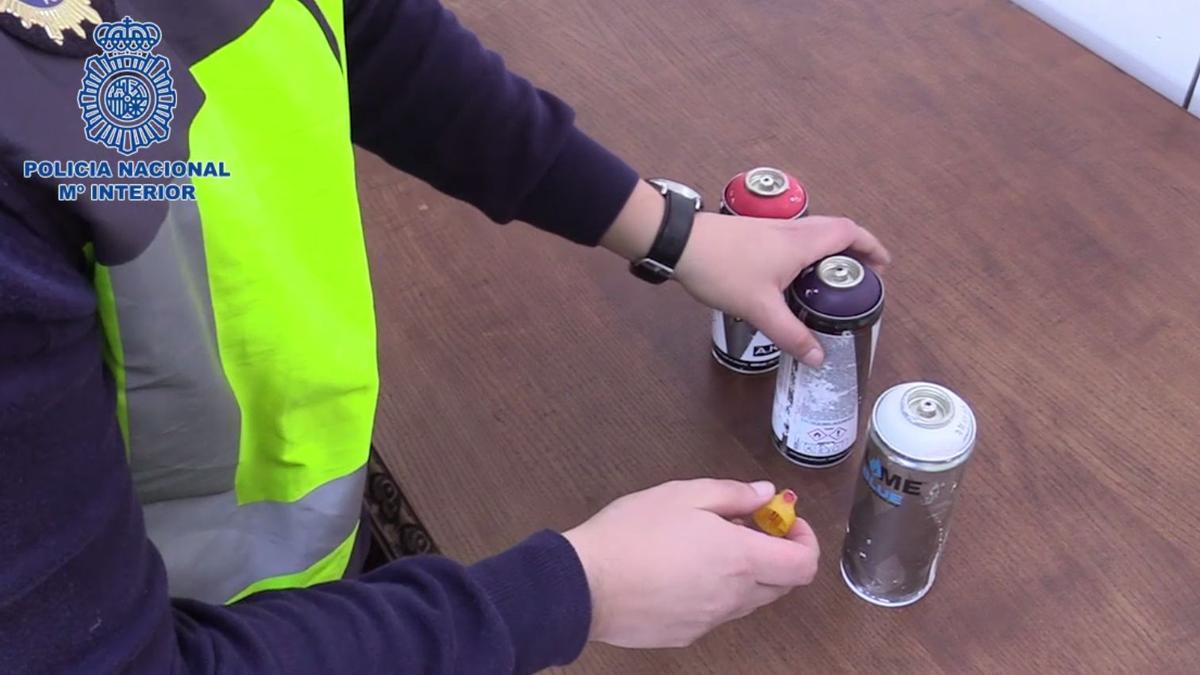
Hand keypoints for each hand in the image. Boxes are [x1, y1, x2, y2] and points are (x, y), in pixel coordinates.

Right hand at [562, 479, 819, 648]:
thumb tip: (765, 495)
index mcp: (741, 558)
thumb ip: (732, 494)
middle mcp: (734, 596)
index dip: (805, 540)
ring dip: (745, 574)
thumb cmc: (632, 533)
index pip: (803, 564)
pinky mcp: (687, 634)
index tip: (785, 522)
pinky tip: (680, 572)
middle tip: (746, 528)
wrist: (584, 585)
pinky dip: (714, 592)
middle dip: (776, 555)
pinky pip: (716, 613)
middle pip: (782, 585)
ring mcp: (711, 621)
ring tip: (707, 547)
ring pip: (749, 600)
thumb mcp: (683, 495)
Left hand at [674, 211, 888, 366]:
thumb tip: (818, 358)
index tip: (883, 266)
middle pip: (834, 231)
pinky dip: (804, 254)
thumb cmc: (722, 269)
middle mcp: (790, 229)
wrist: (679, 243)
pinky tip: (790, 278)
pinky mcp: (752, 234)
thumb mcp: (759, 309)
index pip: (849, 233)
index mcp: (801, 242)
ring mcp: (769, 229)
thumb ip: (790, 334)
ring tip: (828, 282)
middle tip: (859, 278)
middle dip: (852, 251)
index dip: (870, 246)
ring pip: (811, 234)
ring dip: (827, 252)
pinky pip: (791, 240)